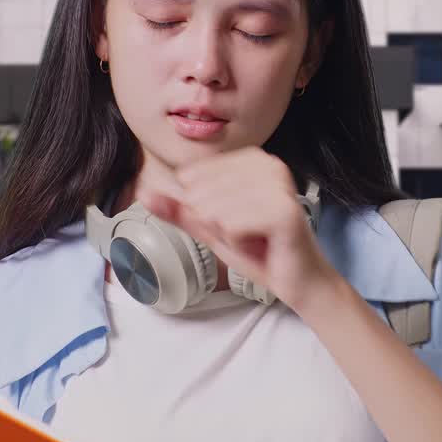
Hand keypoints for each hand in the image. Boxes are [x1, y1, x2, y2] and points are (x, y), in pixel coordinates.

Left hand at [135, 146, 339, 313]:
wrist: (297, 282)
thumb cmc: (259, 251)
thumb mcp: (211, 227)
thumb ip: (180, 209)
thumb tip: (144, 194)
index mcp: (251, 159)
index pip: (192, 178)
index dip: (204, 210)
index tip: (235, 222)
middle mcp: (268, 164)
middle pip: (200, 194)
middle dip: (216, 224)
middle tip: (246, 234)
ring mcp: (278, 185)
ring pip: (213, 211)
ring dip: (228, 235)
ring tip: (255, 238)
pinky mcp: (282, 211)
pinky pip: (231, 226)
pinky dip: (239, 243)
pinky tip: (262, 244)